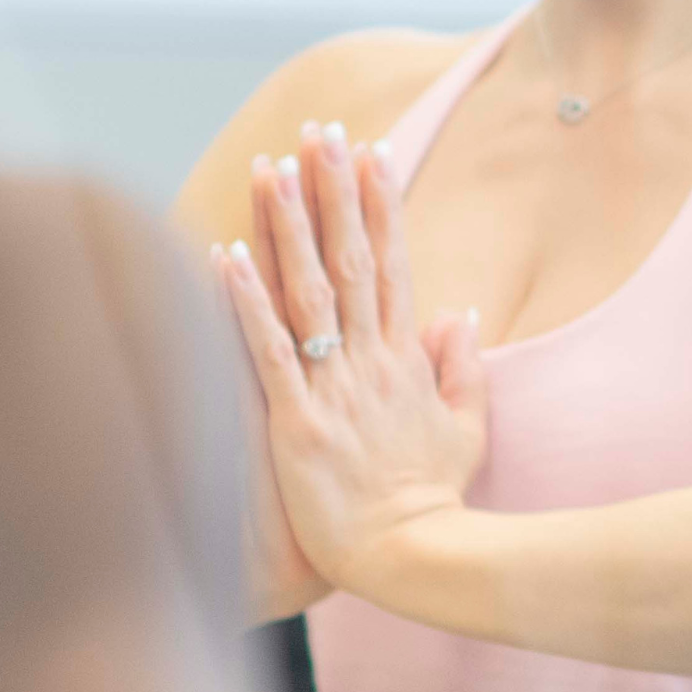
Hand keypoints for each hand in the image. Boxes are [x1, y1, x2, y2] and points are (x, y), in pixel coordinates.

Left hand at [216, 123, 489, 599]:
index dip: (382, 208)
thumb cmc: (434, 502)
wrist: (418, 559)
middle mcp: (372, 363)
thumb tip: (462, 313)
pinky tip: (226, 257)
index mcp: (407, 361)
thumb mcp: (465, 430)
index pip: (395, 267)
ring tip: (270, 168)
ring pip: (310, 291)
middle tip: (321, 131)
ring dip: (289, 227)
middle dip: (336, 192)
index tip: (373, 154)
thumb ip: (463, 370)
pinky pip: (270, 353)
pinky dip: (247, 304)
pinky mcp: (300, 425)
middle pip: (354, 260)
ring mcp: (336, 390)